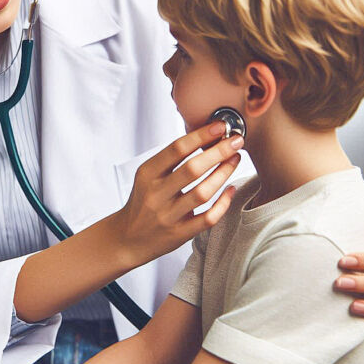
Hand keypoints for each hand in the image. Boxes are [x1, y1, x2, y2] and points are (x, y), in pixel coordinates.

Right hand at [111, 121, 243, 266]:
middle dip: (218, 152)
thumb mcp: (147, 176)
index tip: (221, 126)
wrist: (127, 238)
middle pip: (192, 169)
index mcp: (147, 175)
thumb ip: (170, 159)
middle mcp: (156, 195)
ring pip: (202, 193)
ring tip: (235, 159)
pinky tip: (231, 189)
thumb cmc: (143, 201)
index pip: (176, 149)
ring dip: (223, 173)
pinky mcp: (179, 234)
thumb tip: (206, 137)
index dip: (201, 135)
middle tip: (237, 141)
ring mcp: (167, 216)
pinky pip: (207, 218)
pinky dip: (223, 203)